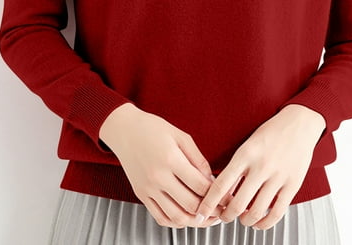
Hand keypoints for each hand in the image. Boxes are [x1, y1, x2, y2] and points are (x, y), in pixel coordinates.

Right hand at [99, 103, 225, 228]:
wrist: (125, 130)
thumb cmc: (153, 129)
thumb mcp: (181, 136)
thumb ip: (198, 159)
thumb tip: (211, 180)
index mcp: (170, 159)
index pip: (200, 186)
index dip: (217, 194)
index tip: (226, 196)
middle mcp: (158, 177)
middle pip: (190, 205)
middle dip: (210, 211)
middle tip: (222, 210)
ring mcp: (148, 188)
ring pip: (176, 217)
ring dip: (195, 222)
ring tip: (207, 218)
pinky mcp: (141, 195)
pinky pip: (160, 217)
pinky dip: (176, 222)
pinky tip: (187, 218)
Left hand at [194, 104, 325, 229]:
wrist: (299, 123)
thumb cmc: (272, 132)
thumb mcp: (248, 144)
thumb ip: (236, 167)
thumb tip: (222, 191)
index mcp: (245, 154)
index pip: (220, 184)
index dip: (208, 203)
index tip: (200, 213)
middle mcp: (261, 166)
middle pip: (237, 204)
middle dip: (226, 216)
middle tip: (223, 217)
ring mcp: (277, 177)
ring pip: (255, 212)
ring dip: (244, 221)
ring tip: (241, 219)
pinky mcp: (292, 185)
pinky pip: (277, 213)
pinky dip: (265, 224)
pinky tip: (259, 222)